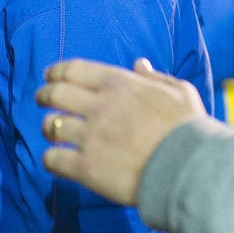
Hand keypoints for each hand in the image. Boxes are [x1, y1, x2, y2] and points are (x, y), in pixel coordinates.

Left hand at [35, 58, 203, 204]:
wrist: (190, 168)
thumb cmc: (189, 128)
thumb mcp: (180, 91)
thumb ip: (156, 77)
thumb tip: (139, 64)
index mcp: (119, 84)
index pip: (72, 70)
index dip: (56, 72)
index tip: (51, 77)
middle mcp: (99, 106)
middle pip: (54, 94)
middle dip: (43, 95)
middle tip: (42, 100)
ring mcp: (90, 137)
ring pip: (50, 125)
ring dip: (48, 127)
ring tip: (52, 132)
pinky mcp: (86, 168)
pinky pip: (52, 159)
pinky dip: (50, 158)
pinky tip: (57, 159)